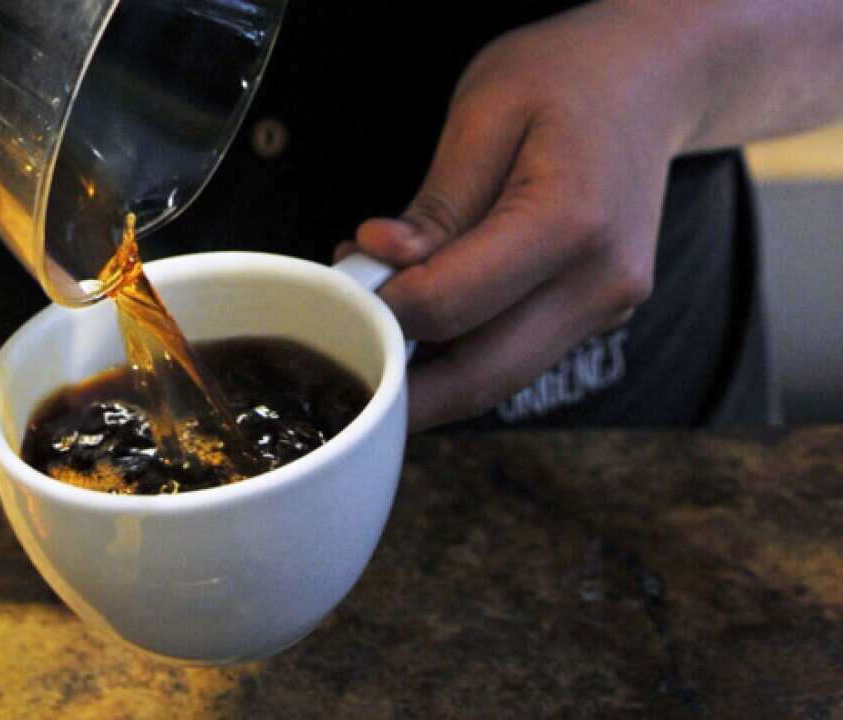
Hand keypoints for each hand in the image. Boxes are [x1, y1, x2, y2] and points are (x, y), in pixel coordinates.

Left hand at [341, 1, 696, 430]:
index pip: (453, 305)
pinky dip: (458, 352)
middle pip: (477, 375)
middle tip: (341, 346)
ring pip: (494, 380)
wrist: (653, 79)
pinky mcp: (596, 316)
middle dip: (397, 379)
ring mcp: (606, 308)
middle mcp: (600, 283)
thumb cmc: (565, 77)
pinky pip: (513, 357)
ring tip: (376, 315)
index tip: (343, 281)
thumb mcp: (485, 112)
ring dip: (425, 371)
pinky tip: (421, 312)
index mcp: (572, 222)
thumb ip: (437, 203)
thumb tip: (380, 262)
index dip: (384, 307)